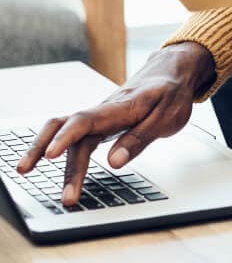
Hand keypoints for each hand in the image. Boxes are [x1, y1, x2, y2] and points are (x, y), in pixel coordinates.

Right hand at [15, 41, 214, 205]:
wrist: (171, 71)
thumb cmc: (171, 92)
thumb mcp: (168, 117)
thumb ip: (140, 138)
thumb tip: (114, 162)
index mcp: (122, 106)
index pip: (87, 120)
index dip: (67, 137)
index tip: (51, 155)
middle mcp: (105, 109)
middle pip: (71, 129)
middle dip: (58, 158)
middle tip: (63, 194)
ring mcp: (100, 115)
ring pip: (66, 128)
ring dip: (46, 147)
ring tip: (26, 169)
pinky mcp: (100, 121)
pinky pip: (74, 132)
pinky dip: (57, 144)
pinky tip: (45, 158)